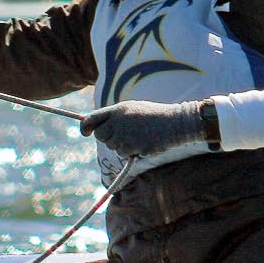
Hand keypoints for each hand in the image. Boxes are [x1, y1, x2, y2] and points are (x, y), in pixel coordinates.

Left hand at [81, 100, 206, 158]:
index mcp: (118, 109)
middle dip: (108, 138)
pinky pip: (124, 153)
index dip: (85, 127)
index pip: (92, 118)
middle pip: (101, 135)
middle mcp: (119, 122)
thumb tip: (99, 127)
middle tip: (122, 136)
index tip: (86, 133)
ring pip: (113, 146)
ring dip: (123, 145)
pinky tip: (145, 143)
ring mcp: (126, 135)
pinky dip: (132, 151)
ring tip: (140, 136)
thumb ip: (117, 116)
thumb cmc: (157, 115)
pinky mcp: (134, 146)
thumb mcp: (135, 109)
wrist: (177, 122)